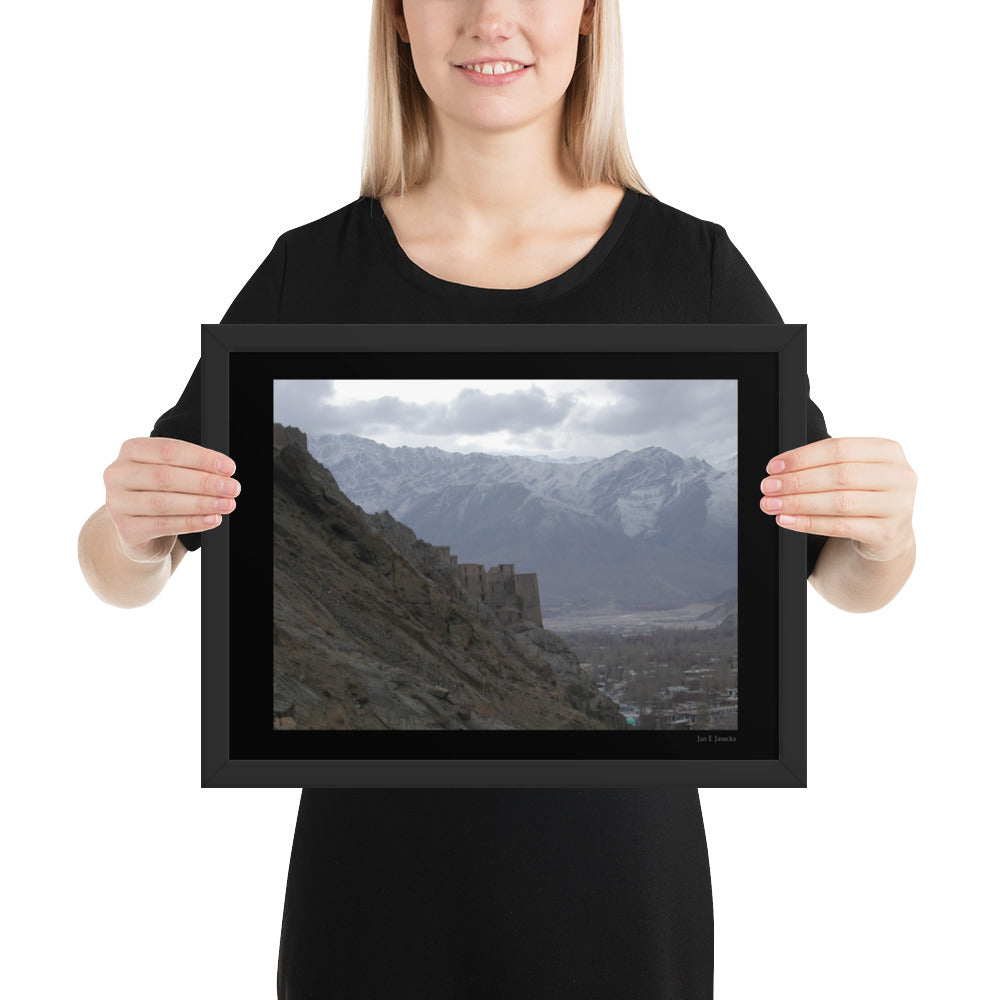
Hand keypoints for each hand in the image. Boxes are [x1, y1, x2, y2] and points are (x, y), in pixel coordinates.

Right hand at [103, 437, 240, 562]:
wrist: (138, 531)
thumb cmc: (159, 493)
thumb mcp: (171, 473)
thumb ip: (191, 468)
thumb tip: (224, 472)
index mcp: (131, 451)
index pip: (169, 450)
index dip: (201, 458)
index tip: (229, 468)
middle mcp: (118, 474)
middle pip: (166, 476)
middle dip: (204, 482)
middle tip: (232, 488)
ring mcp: (117, 503)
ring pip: (164, 502)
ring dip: (201, 503)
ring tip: (226, 504)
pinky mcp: (126, 529)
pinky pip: (164, 525)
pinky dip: (192, 522)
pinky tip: (212, 519)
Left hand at [759, 437, 916, 561]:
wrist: (888, 535)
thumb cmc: (863, 496)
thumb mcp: (854, 472)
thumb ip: (826, 464)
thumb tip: (780, 469)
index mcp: (889, 451)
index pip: (840, 448)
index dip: (803, 457)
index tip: (774, 466)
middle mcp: (900, 476)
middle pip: (839, 475)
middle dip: (796, 481)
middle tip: (768, 487)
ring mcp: (898, 506)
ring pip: (839, 502)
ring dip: (798, 503)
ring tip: (772, 504)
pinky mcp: (888, 533)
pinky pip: (840, 527)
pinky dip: (808, 523)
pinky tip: (787, 520)